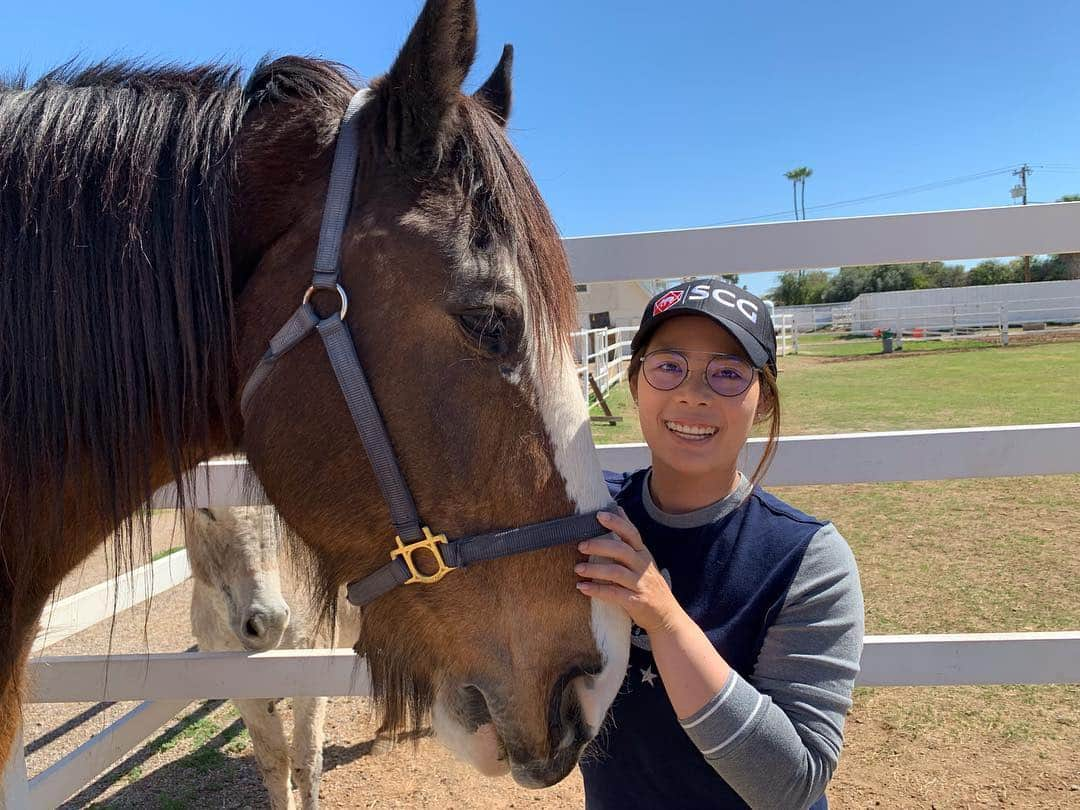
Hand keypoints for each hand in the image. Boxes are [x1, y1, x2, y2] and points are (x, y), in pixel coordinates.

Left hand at [575, 509, 685, 635]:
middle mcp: (643, 567)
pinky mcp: (636, 601)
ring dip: (595, 569)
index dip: (616, 522)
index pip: (631, 533)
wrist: (666, 617)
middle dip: (600, 545)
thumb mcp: (643, 559)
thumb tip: (618, 509)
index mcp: (643, 554)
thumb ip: (629, 537)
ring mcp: (641, 584)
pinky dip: (597, 590)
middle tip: (581, 545)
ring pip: (616, 572)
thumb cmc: (650, 585)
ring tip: (578, 569)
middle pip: (622, 550)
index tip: (599, 515)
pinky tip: (582, 588)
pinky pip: (614, 594)